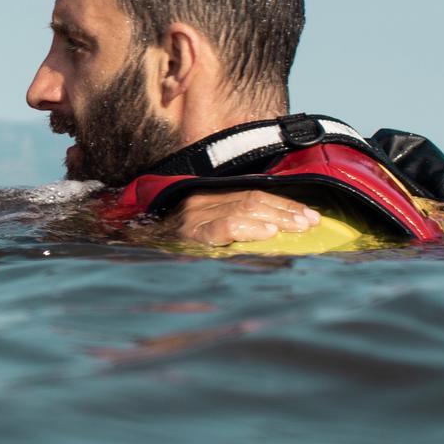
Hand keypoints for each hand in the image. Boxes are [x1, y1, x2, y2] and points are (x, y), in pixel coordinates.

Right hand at [173, 190, 320, 245]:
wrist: (133, 250)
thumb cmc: (172, 247)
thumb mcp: (202, 228)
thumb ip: (229, 224)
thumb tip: (272, 232)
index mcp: (208, 198)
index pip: (253, 193)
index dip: (283, 204)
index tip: (310, 215)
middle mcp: (201, 201)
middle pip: (252, 199)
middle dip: (286, 211)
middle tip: (311, 223)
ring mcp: (193, 216)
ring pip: (243, 209)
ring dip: (276, 218)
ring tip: (298, 228)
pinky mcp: (188, 234)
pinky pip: (222, 227)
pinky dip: (248, 228)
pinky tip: (267, 234)